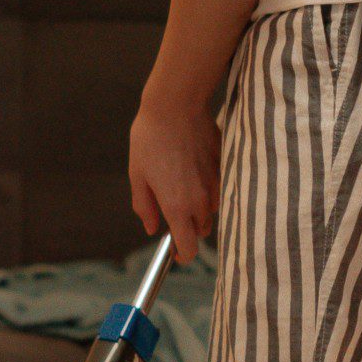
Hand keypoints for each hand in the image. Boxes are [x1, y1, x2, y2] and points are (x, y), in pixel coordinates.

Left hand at [129, 88, 219, 264]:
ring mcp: (216, 185)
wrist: (176, 106)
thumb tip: (151, 228)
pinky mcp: (224, 168)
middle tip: (171, 210)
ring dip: (199, 207)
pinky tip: (192, 167)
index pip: (188, 247)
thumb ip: (145, 207)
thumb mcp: (138, 175)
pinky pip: (219, 188)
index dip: (181, 255)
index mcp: (177, 207)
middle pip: (201, 231)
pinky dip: (208, 187)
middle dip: (189, 228)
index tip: (175, 253)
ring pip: (212, 210)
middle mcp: (201, 201)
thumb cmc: (151, 140)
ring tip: (181, 182)